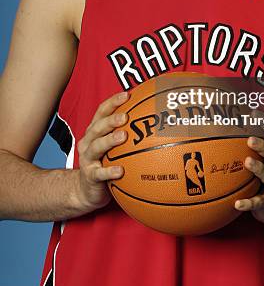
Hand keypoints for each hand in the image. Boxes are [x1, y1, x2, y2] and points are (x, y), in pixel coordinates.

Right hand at [75, 91, 128, 211]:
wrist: (87, 190)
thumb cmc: (105, 163)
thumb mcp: (113, 147)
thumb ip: (127, 132)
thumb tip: (154, 120)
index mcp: (95, 132)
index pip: (101, 112)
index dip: (113, 102)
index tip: (128, 95)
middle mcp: (88, 142)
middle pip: (98, 127)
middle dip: (111, 120)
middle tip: (126, 116)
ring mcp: (88, 159)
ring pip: (96, 147)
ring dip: (110, 140)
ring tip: (123, 136)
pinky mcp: (90, 176)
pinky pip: (99, 173)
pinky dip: (109, 171)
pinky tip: (120, 171)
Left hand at [234, 114, 263, 225]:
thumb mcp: (263, 161)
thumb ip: (250, 147)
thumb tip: (225, 129)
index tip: (254, 113)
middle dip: (263, 146)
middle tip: (250, 139)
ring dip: (259, 168)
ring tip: (248, 162)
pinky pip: (259, 202)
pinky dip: (249, 203)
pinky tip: (237, 204)